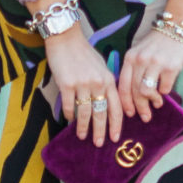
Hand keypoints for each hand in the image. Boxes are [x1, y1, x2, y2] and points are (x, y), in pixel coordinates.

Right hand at [34, 17, 121, 145]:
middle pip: (101, 113)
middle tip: (99, 143)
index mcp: (108, 79)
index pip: (116, 107)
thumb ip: (106, 83)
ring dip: (84, 127)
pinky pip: (69, 105)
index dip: (116, 124)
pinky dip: (69, 115)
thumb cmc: (83, 52)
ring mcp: (82, 84)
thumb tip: (107, 102)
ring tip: (83, 136)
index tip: (115, 137)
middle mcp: (98, 83)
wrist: (65, 38)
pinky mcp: (67, 84)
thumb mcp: (101, 66)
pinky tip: (69, 120)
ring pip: (85, 112)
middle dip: (101, 131)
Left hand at [118, 28, 182, 122]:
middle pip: (135, 92)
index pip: (123, 85)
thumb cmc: (157, 43)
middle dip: (140, 108)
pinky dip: (165, 91)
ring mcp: (155, 63)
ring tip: (157, 103)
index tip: (129, 114)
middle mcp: (140, 60)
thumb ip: (133, 70)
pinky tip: (166, 88)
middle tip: (145, 117)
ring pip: (147, 92)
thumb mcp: (139, 52)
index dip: (125, 103)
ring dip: (152, 102)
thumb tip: (133, 97)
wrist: (176, 27)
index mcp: (130, 58)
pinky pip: (165, 88)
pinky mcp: (171, 67)